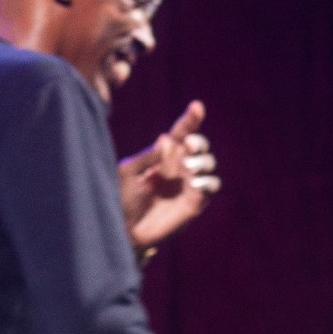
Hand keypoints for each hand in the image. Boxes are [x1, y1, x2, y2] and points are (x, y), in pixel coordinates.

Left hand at [118, 100, 220, 251]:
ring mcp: (188, 184)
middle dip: (199, 141)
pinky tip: (195, 182)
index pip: (180, 134)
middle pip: (199, 146)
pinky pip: (210, 186)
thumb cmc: (121, 197)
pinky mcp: (194, 202)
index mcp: (162, 156)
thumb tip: (166, 138)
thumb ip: (147, 156)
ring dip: (203, 161)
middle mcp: (178, 167)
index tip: (196, 106)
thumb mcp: (128, 171)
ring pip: (208, 163)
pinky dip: (207, 181)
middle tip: (189, 144)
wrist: (124, 227)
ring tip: (188, 166)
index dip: (190, 120)